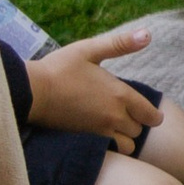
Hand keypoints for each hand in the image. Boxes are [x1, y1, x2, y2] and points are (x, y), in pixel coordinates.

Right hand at [25, 28, 157, 147]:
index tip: (146, 111)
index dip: (152, 115)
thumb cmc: (58, 68)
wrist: (30, 91)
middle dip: (136, 123)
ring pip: (128, 144)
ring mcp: (101, 130)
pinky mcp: (86, 139)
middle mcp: (115, 116)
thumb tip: (147, 34)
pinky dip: (112, 145)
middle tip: (124, 113)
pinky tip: (102, 134)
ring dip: (125, 136)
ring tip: (114, 125)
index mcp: (120, 95)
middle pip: (140, 129)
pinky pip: (111, 150)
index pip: (152, 115)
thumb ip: (120, 44)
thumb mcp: (89, 50)